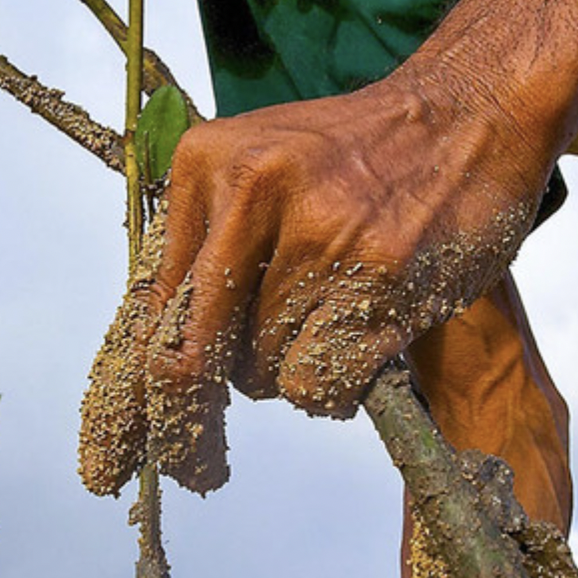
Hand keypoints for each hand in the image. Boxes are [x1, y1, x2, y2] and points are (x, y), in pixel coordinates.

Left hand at [80, 70, 554, 494]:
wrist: (468, 110)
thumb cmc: (357, 156)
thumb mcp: (259, 168)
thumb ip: (205, 246)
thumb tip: (154, 361)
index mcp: (207, 165)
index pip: (149, 306)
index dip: (127, 398)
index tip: (109, 462)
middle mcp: (252, 192)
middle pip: (191, 355)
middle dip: (187, 429)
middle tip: (199, 467)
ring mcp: (320, 234)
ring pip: (261, 374)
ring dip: (287, 376)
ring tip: (328, 320)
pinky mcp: (381, 275)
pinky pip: (320, 384)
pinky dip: (332, 390)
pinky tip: (357, 346)